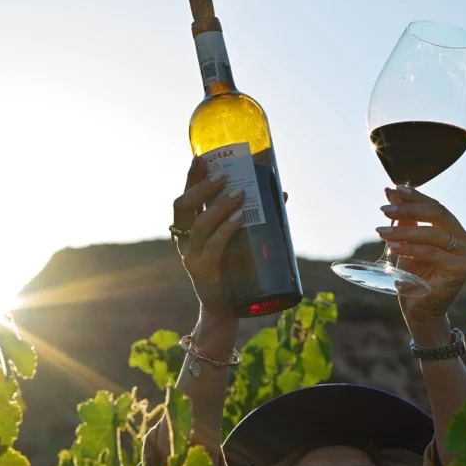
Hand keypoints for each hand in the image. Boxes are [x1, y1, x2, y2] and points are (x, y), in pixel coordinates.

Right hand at [171, 157, 244, 320]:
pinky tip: (240, 218)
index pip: (186, 197)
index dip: (191, 177)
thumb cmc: (234, 269)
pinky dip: (226, 229)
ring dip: (219, 206)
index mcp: (189, 228)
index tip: (200, 158)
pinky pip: (213, 246)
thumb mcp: (240, 238)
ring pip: (199, 224)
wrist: (227, 308)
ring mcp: (191, 255)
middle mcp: (184, 239)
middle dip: (201, 187)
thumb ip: (255, 217)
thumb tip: (282, 193)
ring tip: (239, 194)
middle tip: (223, 175)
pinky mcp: (202, 270)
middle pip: (183, 206)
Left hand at [375, 185, 465, 340]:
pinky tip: (393, 246)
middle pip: (438, 214)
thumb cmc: (414, 275)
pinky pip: (433, 253)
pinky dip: (411, 248)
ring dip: (404, 231)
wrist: (419, 308)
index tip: (394, 189)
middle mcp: (465, 239)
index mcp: (455, 230)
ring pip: (433, 234)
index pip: (436, 206)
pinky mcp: (461, 269)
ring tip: (381, 231)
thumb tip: (390, 190)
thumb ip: (403, 218)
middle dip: (409, 209)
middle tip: (385, 210)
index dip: (415, 196)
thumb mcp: (406, 242)